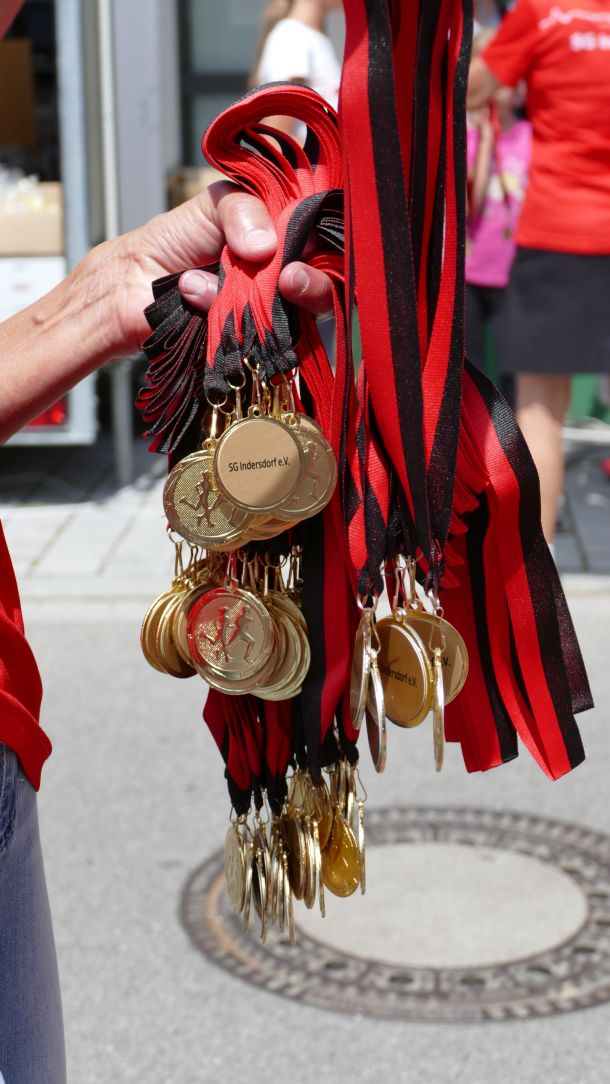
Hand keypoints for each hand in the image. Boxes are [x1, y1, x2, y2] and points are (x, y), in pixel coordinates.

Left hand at [106, 181, 333, 356]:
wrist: (132, 284)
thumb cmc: (174, 242)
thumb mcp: (214, 205)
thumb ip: (244, 209)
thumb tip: (267, 246)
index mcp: (286, 240)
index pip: (327, 243)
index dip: (327, 245)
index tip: (309, 245)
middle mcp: (286, 280)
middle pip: (328, 288)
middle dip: (314, 284)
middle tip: (291, 279)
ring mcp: (272, 317)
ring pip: (302, 322)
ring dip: (269, 303)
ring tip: (226, 287)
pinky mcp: (252, 347)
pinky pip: (262, 344)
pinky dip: (227, 315)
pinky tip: (196, 296)